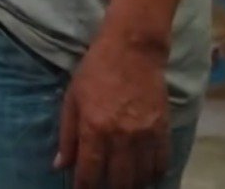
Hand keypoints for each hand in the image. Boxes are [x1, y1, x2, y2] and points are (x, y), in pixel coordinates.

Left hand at [56, 37, 170, 188]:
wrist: (133, 49)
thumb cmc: (95, 71)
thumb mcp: (72, 99)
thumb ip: (66, 134)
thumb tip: (60, 165)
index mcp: (94, 128)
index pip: (89, 172)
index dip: (84, 188)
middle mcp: (120, 136)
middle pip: (118, 181)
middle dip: (108, 188)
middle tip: (103, 185)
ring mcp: (145, 134)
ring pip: (141, 177)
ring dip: (131, 184)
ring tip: (123, 181)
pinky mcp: (163, 129)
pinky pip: (161, 163)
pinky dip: (153, 173)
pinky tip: (145, 173)